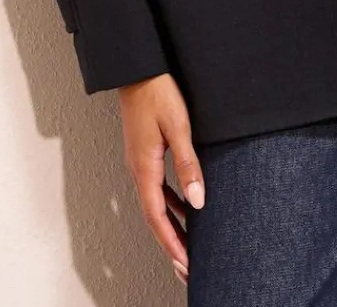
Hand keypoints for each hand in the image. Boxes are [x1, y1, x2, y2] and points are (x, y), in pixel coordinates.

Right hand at [118, 72, 204, 286]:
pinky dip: (169, 204)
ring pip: (155, 204)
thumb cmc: (157, 93)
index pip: (157, 217)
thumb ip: (188, 164)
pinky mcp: (144, 153)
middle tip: (186, 268)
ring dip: (170, 226)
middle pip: (154, 217)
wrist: (138, 68)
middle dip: (170, 244)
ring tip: (187, 245)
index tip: (185, 265)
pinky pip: (156, 187)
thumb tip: (198, 201)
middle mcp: (138, 169)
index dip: (172, 243)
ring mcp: (139, 161)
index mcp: (144, 167)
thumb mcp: (178, 126)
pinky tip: (184, 206)